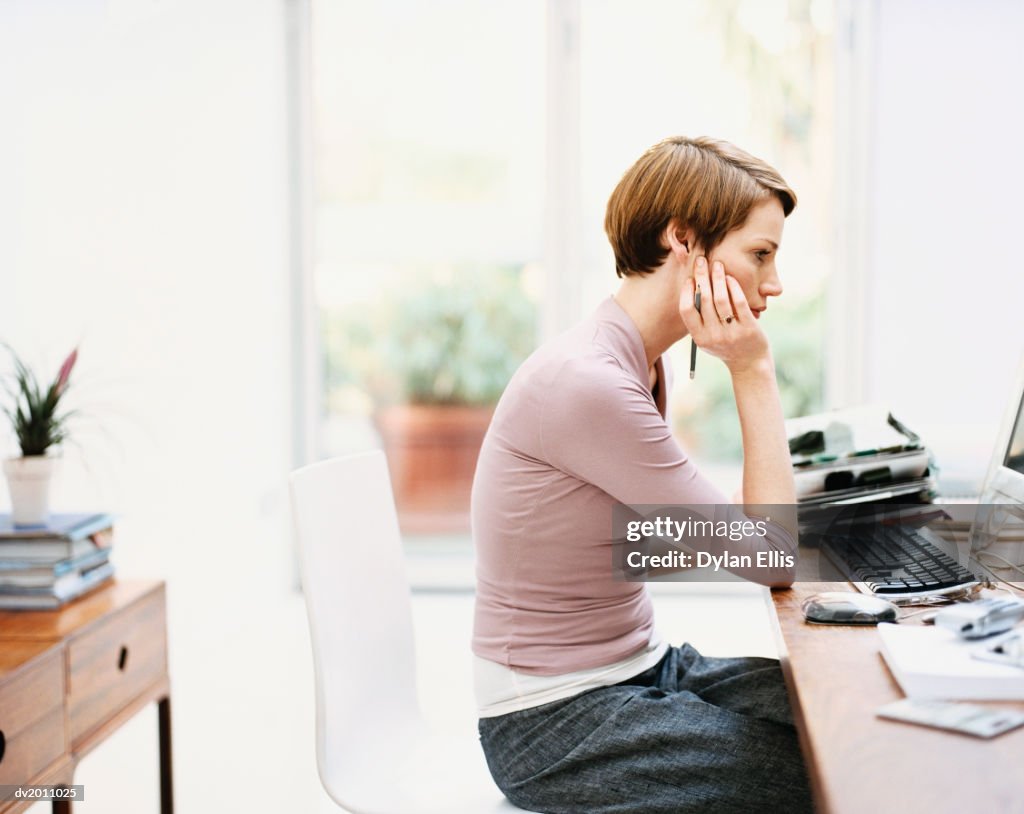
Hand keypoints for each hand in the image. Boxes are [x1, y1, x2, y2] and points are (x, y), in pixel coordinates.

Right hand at [678, 256, 770, 374]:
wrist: (749, 363)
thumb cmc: (726, 345)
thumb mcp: (708, 337)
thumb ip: (699, 318)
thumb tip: (693, 286)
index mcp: (699, 338)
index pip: (686, 310)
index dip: (686, 291)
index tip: (690, 278)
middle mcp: (713, 336)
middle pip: (704, 300)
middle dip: (702, 276)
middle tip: (701, 260)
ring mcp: (731, 333)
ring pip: (721, 299)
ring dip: (718, 278)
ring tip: (717, 265)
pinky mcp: (748, 328)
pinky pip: (739, 302)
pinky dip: (734, 287)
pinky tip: (730, 277)